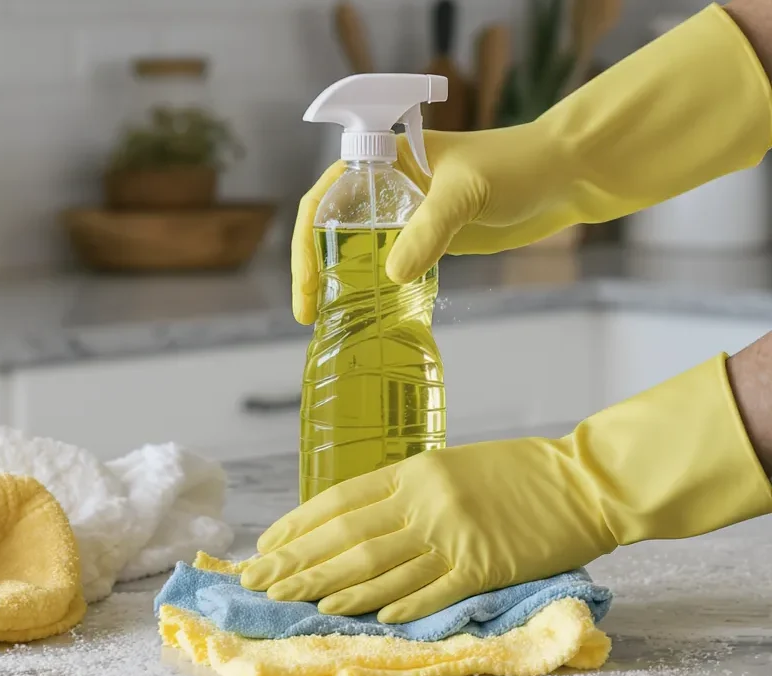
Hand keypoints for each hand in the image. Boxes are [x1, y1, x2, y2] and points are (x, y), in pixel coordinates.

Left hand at [242, 355, 771, 622]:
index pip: (340, 501)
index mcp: (415, 471)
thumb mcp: (451, 468)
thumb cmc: (518, 473)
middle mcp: (425, 500)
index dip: (298, 525)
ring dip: (330, 587)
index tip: (267, 546)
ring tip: (294, 602)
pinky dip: (394, 604)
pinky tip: (361, 616)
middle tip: (260, 583)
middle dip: (298, 562)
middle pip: (347, 537)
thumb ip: (405, 492)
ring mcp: (454, 533)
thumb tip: (353, 523)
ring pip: (378, 566)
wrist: (585, 480)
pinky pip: (430, 591)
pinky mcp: (485, 566)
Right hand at [292, 4, 771, 324]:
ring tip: (328, 319)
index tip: (307, 283)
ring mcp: (409, 215)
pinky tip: (371, 313)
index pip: (324, 199)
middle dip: (313, 269)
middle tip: (309, 314)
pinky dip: (376, 289)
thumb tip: (392, 277)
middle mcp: (387, 188)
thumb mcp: (466, 193)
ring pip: (358, 250)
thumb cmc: (516, 166)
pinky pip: (392, 265)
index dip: (305, 241)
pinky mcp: (433, 238)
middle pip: (331, 228)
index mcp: (381, 160)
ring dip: (340, 283)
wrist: (565, 175)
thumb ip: (430, 230)